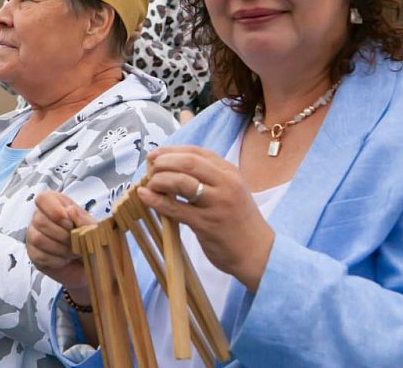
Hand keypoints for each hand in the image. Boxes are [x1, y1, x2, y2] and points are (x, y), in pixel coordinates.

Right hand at [26, 191, 96, 298]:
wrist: (87, 262)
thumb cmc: (88, 237)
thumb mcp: (91, 226)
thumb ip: (83, 219)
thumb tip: (71, 211)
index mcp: (54, 203)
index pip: (43, 199)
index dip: (55, 211)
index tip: (70, 223)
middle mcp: (39, 216)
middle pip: (40, 221)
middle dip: (62, 235)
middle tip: (76, 241)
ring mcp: (33, 235)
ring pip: (39, 239)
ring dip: (61, 248)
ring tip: (73, 251)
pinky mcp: (33, 253)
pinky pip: (40, 256)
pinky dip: (57, 260)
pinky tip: (65, 259)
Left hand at [137, 146, 274, 291]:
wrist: (258, 252)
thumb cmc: (238, 220)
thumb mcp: (229, 191)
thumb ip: (207, 177)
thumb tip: (170, 165)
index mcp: (230, 173)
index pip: (197, 152)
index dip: (171, 151)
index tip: (155, 154)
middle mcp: (226, 184)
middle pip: (188, 162)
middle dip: (163, 162)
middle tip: (150, 168)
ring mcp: (217, 204)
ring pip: (181, 182)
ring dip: (159, 180)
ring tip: (149, 184)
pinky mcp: (207, 224)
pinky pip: (175, 208)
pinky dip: (156, 200)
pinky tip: (145, 196)